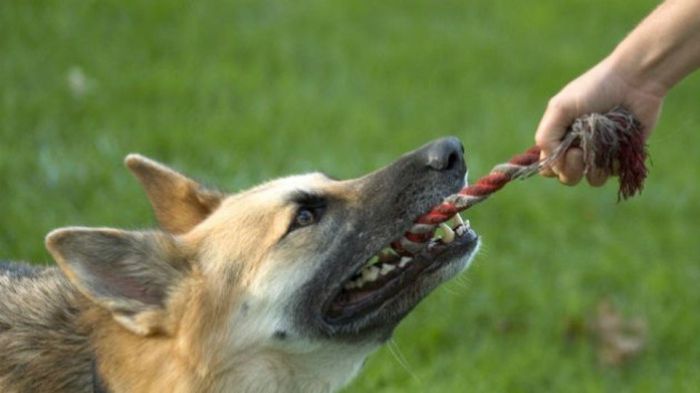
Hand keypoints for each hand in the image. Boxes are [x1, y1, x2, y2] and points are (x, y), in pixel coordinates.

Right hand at [535, 57, 663, 185]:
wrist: (634, 80)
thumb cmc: (594, 88)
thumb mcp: (559, 108)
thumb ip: (546, 137)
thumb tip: (552, 165)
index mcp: (561, 137)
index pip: (548, 166)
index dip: (553, 166)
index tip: (562, 152)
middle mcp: (579, 148)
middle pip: (567, 177)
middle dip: (570, 169)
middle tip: (578, 152)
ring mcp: (602, 154)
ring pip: (592, 179)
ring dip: (594, 168)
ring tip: (601, 146)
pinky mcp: (623, 155)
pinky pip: (615, 172)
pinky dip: (615, 161)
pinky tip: (618, 143)